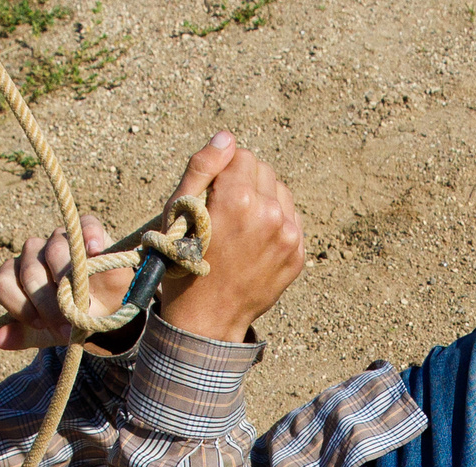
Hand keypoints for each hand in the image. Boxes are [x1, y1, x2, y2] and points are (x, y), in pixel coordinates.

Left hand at [0, 214, 132, 350]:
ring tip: (84, 300)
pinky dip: (89, 236)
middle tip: (66, 325)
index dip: (20, 306)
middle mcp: (34, 253)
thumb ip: (25, 334)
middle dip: (48, 303)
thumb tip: (0, 339)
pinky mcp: (89, 230)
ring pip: (53, 249)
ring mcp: (61, 239)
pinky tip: (95, 251)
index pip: (4, 283)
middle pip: (30, 272)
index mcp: (19, 276)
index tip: (39, 324)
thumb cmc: (73, 318)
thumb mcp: (49, 334)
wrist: (110, 311)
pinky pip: (86, 225)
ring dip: (67, 276)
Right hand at [157, 132, 304, 344]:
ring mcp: (288, 237)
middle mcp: (270, 215)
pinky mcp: (298, 255)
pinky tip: (254, 242)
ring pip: (280, 192)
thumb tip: (228, 138)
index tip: (211, 196)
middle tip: (224, 213)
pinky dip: (274, 223)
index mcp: (239, 199)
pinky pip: (290, 219)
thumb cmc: (183, 262)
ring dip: (262, 200)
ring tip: (239, 227)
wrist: (205, 319)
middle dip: (244, 183)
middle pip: (263, 170)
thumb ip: (202, 167)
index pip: (241, 156)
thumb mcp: (178, 212)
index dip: (222, 172)